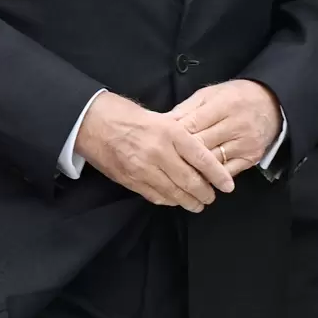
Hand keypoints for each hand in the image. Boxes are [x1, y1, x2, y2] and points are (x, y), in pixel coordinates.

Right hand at [75, 89, 234, 211]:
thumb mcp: (156, 116)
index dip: (217, 175)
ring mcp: (143, 169)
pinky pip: (156, 196)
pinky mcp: (131, 180)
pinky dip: (169, 200)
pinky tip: (175, 200)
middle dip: (204, 193)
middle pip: (190, 180)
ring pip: (174, 192)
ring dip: (189, 201)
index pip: (202, 158)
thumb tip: (195, 151)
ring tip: (198, 204)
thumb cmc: (121, 113)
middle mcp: (159, 152)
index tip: (228, 185)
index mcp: (169, 132)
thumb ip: (176, 134)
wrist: (89, 122)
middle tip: (212, 197)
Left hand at [171, 79, 283, 178]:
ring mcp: (245, 144)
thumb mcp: (210, 94)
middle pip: (202, 145)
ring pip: (213, 162)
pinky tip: (197, 180)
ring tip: (173, 174)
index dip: (174, 136)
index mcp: (225, 105)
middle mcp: (237, 125)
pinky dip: (210, 178)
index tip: (159, 143)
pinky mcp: (252, 158)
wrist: (272, 103)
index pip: (194, 124)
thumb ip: (187, 108)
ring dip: (193, 169)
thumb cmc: (235, 96)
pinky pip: (227, 172)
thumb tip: (163, 123)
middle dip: (179, 154)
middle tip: (161, 162)